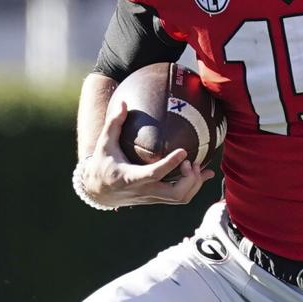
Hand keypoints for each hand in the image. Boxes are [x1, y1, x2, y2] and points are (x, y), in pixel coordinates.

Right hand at [77, 101, 213, 207]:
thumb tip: (123, 102)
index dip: (170, 165)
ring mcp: (152, 197)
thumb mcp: (104, 143)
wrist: (98, 191)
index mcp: (130, 178)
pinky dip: (195, 185)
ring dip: (194, 183)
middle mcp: (144, 191)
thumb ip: (114, 123)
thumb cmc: (103, 163)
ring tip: (196, 165)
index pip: (153, 174)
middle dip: (189, 179)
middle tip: (191, 162)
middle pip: (174, 194)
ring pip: (180, 198)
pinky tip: (204, 172)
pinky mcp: (158, 199)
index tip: (183, 151)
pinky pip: (181, 197)